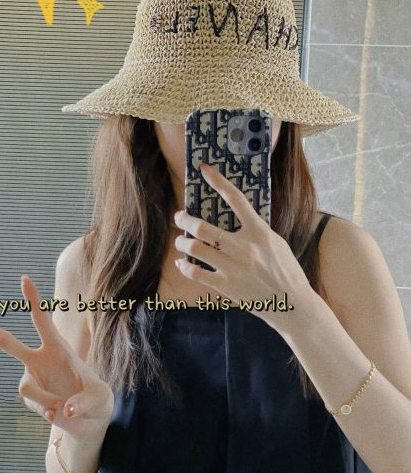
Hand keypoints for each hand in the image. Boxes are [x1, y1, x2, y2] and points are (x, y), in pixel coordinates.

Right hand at [0, 275, 113, 437]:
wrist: (91, 418)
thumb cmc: (97, 399)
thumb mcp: (99, 398)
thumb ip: (82, 402)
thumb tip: (60, 411)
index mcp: (59, 347)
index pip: (43, 321)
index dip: (34, 300)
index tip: (25, 279)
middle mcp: (40, 360)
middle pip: (9, 344)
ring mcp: (33, 379)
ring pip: (27, 388)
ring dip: (46, 400)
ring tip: (67, 407)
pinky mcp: (31, 398)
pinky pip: (34, 406)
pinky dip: (49, 411)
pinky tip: (61, 412)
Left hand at [173, 162, 316, 333]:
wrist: (293, 304)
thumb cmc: (286, 271)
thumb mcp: (276, 243)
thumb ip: (256, 230)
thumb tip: (236, 219)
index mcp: (259, 232)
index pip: (236, 199)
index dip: (218, 181)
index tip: (204, 169)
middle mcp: (243, 247)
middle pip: (202, 227)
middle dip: (184, 219)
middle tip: (179, 217)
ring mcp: (233, 267)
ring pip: (194, 248)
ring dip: (181, 241)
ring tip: (180, 240)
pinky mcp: (226, 286)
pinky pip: (195, 272)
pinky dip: (184, 266)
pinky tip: (182, 263)